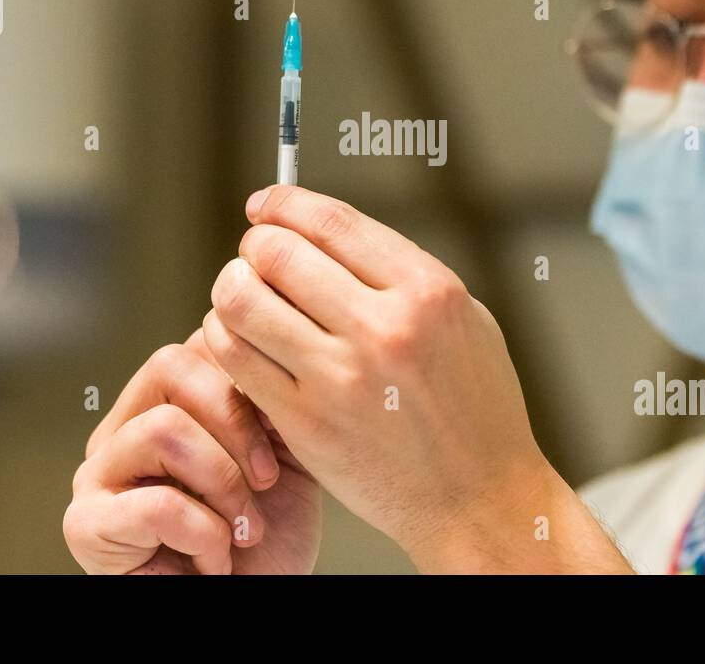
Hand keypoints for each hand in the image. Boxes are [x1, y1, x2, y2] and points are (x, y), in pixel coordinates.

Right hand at [63, 328, 320, 573]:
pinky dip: (205, 536)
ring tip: (241, 528)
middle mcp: (123, 426)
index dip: (250, 381)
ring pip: (163, 427)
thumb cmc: (265, 539)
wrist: (255, 605)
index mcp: (166, 400)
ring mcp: (99, 473)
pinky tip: (216, 560)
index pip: (198, 341)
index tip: (284, 439)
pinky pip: (155, 503)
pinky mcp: (86, 525)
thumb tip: (262, 345)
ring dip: (223, 485)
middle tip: (266, 481)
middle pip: (170, 364)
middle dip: (236, 422)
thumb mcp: (285, 452)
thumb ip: (270, 396)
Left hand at [205, 185, 630, 572]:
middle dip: (255, 246)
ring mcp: (340, 378)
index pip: (331, 222)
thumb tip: (323, 231)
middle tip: (255, 257)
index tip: (264, 206)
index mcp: (428, 291)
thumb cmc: (475, 408)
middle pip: (278, 253)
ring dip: (232, 288)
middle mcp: (384, 329)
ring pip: (242, 300)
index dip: (284, 204)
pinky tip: (241, 340)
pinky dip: (225, 337)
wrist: (478, 500)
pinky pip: (234, 357)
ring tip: (244, 296)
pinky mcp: (306, 423)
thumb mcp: (464, 318)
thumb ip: (400, 273)